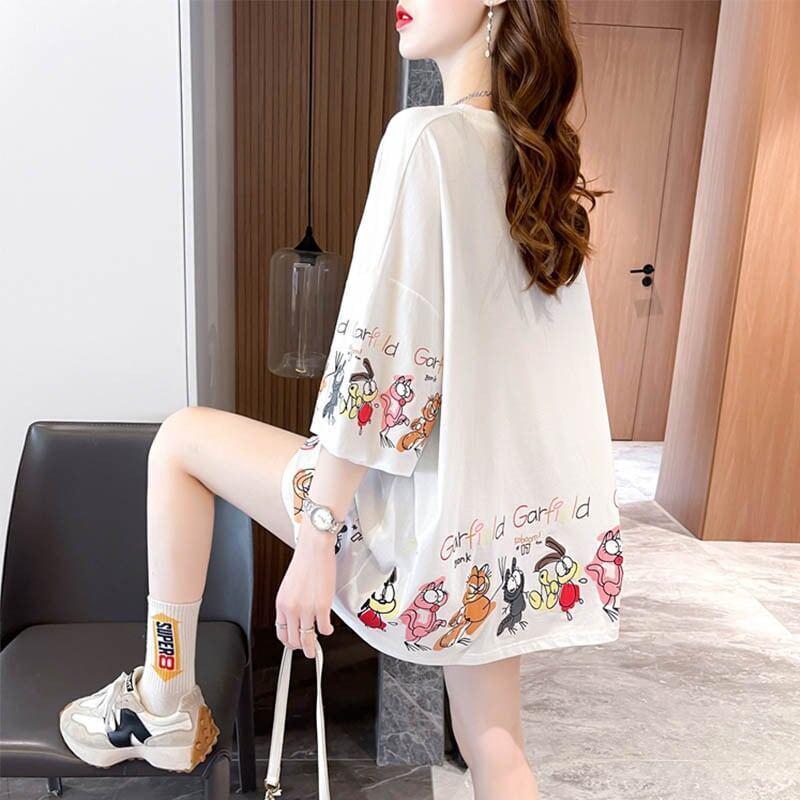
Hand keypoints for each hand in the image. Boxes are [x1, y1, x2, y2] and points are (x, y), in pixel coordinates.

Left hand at [275, 518, 336, 658]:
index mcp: (281, 603)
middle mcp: (292, 608)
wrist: (314, 549)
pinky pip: (324, 628)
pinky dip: (327, 631)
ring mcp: (307, 609)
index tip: (294, 644)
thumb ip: (291, 603)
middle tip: (307, 649)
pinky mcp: (322, 606)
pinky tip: (328, 628)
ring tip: (316, 648)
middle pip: (294, 640)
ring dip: (313, 647)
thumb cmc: (304, 562)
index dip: (288, 642)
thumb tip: (296, 618)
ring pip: (308, 639)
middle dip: (301, 648)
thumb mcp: (289, 586)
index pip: (281, 632)